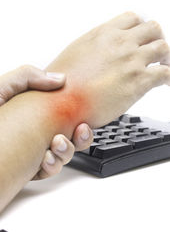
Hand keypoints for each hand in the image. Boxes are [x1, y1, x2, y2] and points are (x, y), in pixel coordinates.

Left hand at [0, 65, 92, 179]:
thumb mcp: (0, 87)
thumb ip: (27, 77)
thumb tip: (60, 79)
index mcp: (35, 113)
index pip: (65, 116)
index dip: (80, 120)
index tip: (83, 121)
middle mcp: (37, 132)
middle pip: (71, 138)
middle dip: (81, 138)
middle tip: (77, 131)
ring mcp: (31, 151)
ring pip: (63, 155)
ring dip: (67, 152)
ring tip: (56, 145)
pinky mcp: (24, 168)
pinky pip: (47, 170)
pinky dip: (52, 166)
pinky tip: (46, 160)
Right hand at [46, 12, 169, 127]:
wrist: (59, 102)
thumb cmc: (61, 83)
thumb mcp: (77, 51)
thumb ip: (97, 46)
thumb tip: (104, 51)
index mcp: (104, 33)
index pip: (133, 18)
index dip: (142, 28)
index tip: (144, 37)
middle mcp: (120, 43)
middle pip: (154, 28)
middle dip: (159, 38)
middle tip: (158, 51)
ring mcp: (132, 60)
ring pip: (163, 48)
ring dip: (168, 56)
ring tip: (166, 65)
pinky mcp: (139, 81)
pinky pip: (166, 74)